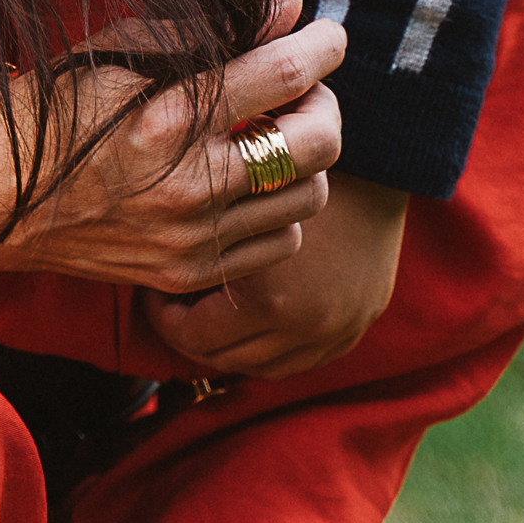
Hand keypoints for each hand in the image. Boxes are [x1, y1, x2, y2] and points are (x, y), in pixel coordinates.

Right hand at [0, 0, 343, 303]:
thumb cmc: (48, 111)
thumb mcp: (115, 53)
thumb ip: (207, 30)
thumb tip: (287, 3)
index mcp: (167, 114)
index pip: (285, 72)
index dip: (323, 46)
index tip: (327, 36)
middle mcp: (187, 183)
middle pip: (316, 142)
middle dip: (324, 105)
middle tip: (303, 90)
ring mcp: (190, 238)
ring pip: (308, 196)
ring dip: (303, 161)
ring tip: (271, 136)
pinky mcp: (187, 274)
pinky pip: (279, 243)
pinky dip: (278, 211)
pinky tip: (245, 186)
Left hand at [143, 167, 406, 381]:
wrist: (377, 156)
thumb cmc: (290, 166)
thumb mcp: (233, 204)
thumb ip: (197, 243)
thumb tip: (146, 258)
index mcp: (269, 301)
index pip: (191, 339)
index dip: (163, 318)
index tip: (156, 290)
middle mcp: (307, 328)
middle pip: (226, 359)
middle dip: (193, 334)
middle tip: (177, 303)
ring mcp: (338, 330)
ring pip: (264, 366)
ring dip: (234, 345)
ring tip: (213, 311)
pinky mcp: (360, 322)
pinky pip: (305, 358)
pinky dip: (275, 347)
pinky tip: (255, 317)